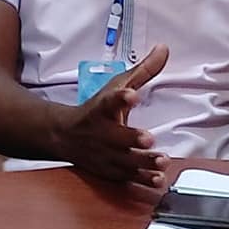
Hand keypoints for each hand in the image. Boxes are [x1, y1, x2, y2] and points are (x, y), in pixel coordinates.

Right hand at [52, 45, 169, 186]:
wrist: (64, 136)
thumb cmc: (96, 109)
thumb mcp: (116, 86)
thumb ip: (143, 70)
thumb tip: (164, 49)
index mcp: (101, 109)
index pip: (109, 101)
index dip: (121, 98)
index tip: (131, 94)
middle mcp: (101, 132)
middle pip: (116, 136)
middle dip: (131, 138)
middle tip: (149, 138)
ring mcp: (104, 154)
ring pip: (123, 160)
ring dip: (143, 162)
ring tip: (162, 160)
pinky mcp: (109, 170)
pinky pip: (126, 176)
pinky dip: (142, 179)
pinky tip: (159, 178)